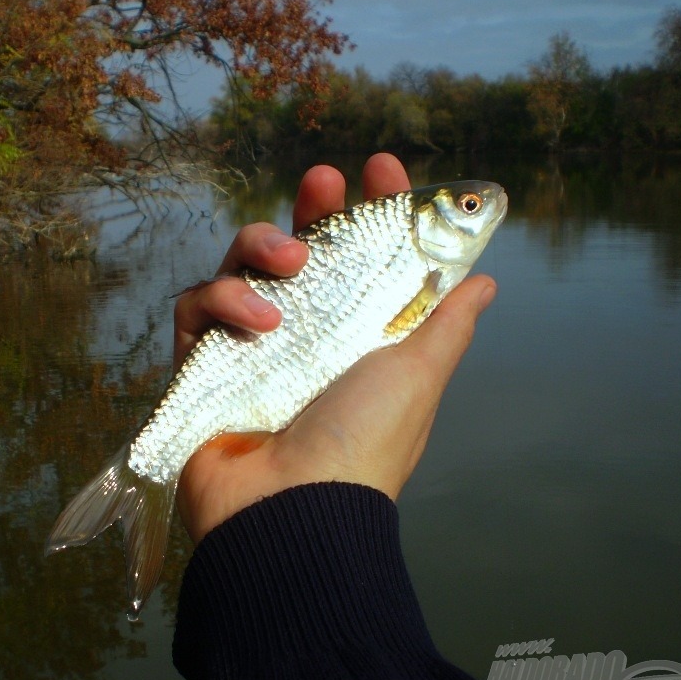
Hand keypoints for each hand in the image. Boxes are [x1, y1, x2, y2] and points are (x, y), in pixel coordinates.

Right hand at [174, 154, 496, 542]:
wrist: (292, 510)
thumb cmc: (363, 444)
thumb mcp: (418, 375)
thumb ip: (446, 324)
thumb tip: (483, 283)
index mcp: (352, 336)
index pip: (359, 260)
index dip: (370, 211)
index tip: (380, 169)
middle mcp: (300, 336)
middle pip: (296, 250)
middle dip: (310, 207)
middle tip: (324, 180)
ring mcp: (246, 347)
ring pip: (240, 266)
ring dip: (262, 247)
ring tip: (291, 264)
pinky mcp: (199, 362)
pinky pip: (197, 306)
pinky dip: (223, 299)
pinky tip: (257, 322)